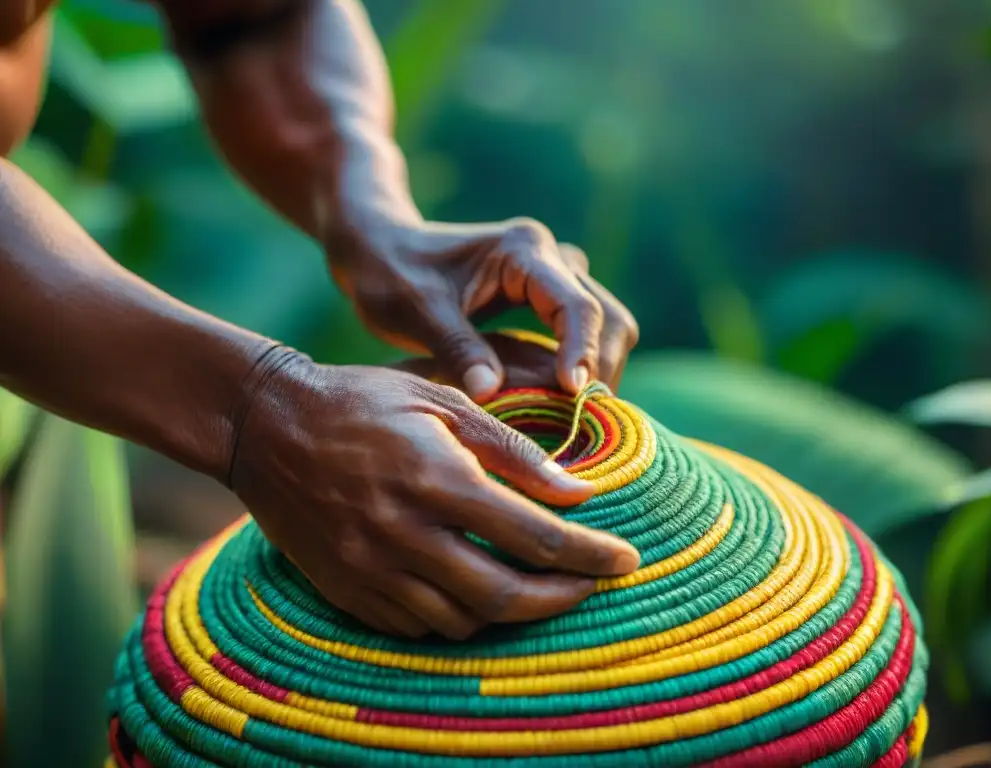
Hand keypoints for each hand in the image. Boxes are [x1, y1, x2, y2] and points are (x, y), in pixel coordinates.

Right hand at [230, 352, 640, 639]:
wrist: (265, 426)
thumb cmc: (362, 402)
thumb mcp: (440, 401)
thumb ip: (510, 449)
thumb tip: (576, 489)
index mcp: (436, 478)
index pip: (533, 535)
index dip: (588, 554)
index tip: (623, 560)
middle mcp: (404, 533)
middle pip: (504, 595)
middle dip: (561, 598)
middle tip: (592, 586)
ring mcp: (371, 568)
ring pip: (462, 620)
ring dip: (510, 609)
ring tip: (536, 584)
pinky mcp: (347, 589)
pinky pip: (417, 625)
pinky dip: (457, 615)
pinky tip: (472, 589)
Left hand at [327, 217, 638, 400]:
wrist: (379, 248)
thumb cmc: (390, 273)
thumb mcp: (416, 312)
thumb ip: (456, 349)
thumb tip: (493, 393)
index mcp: (523, 250)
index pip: (576, 305)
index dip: (582, 352)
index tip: (574, 395)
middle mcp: (549, 258)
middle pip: (608, 318)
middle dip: (602, 371)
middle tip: (583, 425)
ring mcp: (553, 278)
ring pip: (606, 327)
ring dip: (598, 373)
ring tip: (576, 422)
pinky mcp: (547, 299)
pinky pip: (583, 336)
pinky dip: (582, 369)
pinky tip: (562, 407)